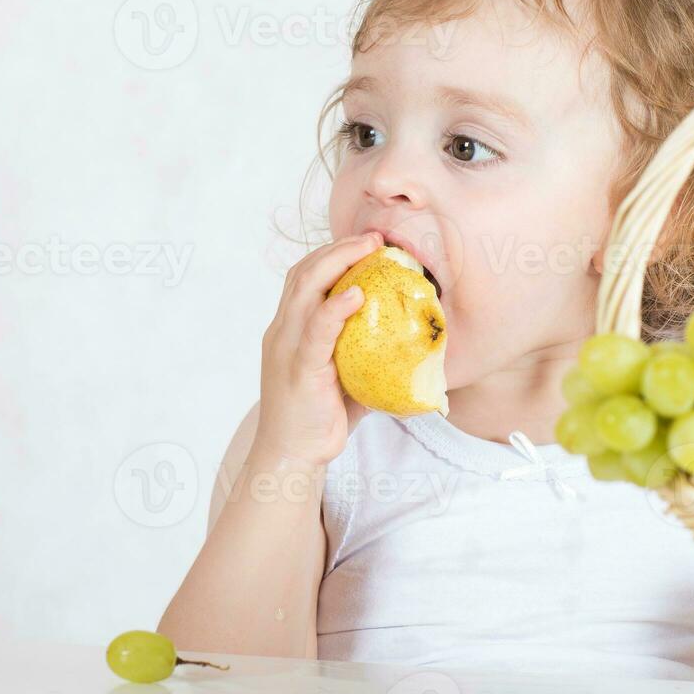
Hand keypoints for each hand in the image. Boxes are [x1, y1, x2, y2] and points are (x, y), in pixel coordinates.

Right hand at [254, 231, 382, 465]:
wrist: (290, 456)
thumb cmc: (319, 419)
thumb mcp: (343, 376)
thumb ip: (363, 354)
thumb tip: (410, 344)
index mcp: (289, 329)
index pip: (304, 277)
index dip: (332, 254)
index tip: (364, 242)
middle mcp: (282, 331)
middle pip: (304, 273)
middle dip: (338, 249)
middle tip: (374, 237)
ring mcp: (287, 347)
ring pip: (305, 290)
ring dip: (338, 262)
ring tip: (368, 249)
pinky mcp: (299, 368)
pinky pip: (316, 330)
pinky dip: (336, 307)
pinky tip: (358, 293)